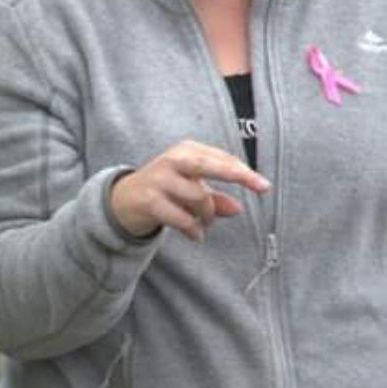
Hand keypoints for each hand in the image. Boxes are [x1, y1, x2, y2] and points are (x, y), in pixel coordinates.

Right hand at [110, 139, 269, 241]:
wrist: (123, 200)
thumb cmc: (165, 190)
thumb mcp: (191, 189)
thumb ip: (215, 198)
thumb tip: (238, 208)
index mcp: (186, 151)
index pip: (220, 159)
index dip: (243, 172)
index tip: (263, 186)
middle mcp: (172, 160)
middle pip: (209, 165)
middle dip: (237, 174)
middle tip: (261, 186)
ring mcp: (159, 179)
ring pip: (198, 197)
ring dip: (208, 215)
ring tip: (205, 224)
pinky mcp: (149, 200)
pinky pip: (183, 218)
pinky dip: (194, 230)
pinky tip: (196, 235)